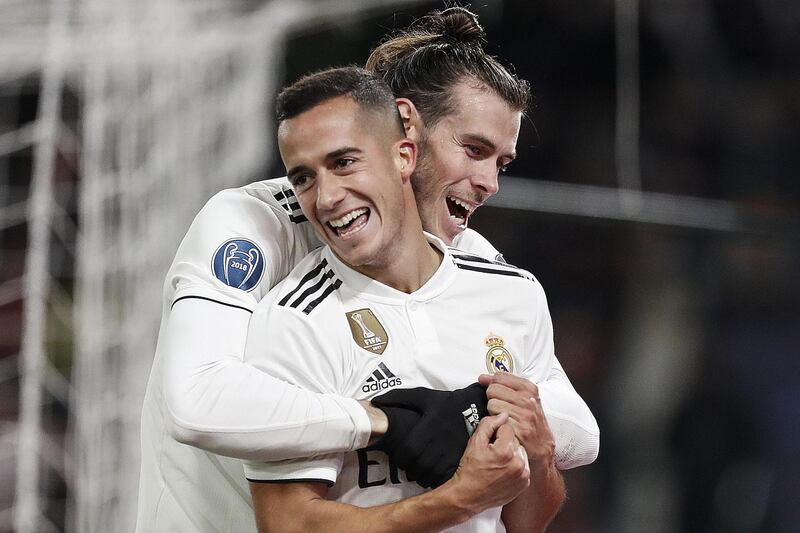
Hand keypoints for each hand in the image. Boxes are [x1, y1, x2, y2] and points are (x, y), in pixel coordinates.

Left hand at [370, 383, 488, 487]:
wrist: (475, 405)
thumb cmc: (445, 402)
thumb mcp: (422, 395)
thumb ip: (398, 397)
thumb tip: (375, 402)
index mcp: (429, 426)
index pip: (410, 449)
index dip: (400, 457)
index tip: (398, 457)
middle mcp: (441, 440)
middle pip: (420, 464)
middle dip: (409, 469)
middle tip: (406, 467)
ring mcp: (453, 450)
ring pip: (433, 473)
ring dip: (422, 476)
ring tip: (418, 473)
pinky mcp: (462, 457)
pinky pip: (446, 475)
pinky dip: (436, 479)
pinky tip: (432, 475)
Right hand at [446, 412, 529, 512]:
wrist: (468, 495)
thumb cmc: (470, 470)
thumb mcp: (475, 442)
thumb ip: (489, 424)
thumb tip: (503, 415)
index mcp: (505, 451)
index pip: (507, 428)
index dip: (496, 432)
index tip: (489, 442)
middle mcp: (517, 463)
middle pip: (515, 440)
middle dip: (504, 442)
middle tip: (492, 453)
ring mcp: (522, 475)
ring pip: (520, 452)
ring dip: (511, 453)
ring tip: (498, 462)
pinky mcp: (524, 483)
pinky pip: (524, 465)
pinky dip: (516, 465)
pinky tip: (503, 470)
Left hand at [479, 373, 554, 474]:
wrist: (542, 446)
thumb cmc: (530, 420)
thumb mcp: (523, 398)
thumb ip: (503, 385)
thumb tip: (483, 378)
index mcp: (529, 388)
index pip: (499, 377)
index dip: (494, 385)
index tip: (499, 393)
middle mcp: (528, 400)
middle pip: (492, 390)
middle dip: (493, 399)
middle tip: (501, 408)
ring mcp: (524, 415)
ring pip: (492, 404)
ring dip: (493, 413)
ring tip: (503, 418)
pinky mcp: (518, 430)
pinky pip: (495, 420)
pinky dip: (496, 424)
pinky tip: (503, 427)